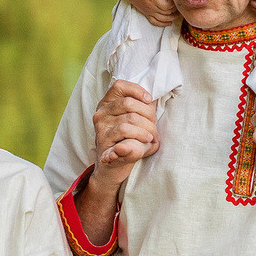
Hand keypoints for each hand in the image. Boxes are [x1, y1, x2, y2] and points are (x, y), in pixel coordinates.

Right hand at [76, 79, 158, 248]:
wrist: (113, 169)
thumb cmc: (128, 142)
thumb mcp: (135, 122)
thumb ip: (142, 109)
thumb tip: (153, 99)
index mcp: (107, 104)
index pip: (119, 86)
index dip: (137, 91)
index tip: (150, 101)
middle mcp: (101, 114)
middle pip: (129, 104)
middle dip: (148, 115)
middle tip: (154, 128)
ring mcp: (101, 130)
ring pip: (129, 120)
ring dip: (147, 130)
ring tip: (151, 138)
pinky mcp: (105, 144)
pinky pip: (124, 135)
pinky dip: (138, 138)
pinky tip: (144, 143)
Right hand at [114, 0, 176, 26]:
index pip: (167, 6)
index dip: (174, 3)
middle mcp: (150, 7)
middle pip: (166, 13)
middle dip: (175, 10)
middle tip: (181, 5)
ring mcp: (148, 11)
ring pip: (162, 19)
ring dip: (172, 18)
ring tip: (178, 14)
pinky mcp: (146, 13)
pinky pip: (154, 22)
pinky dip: (162, 24)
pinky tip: (169, 23)